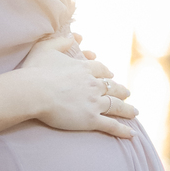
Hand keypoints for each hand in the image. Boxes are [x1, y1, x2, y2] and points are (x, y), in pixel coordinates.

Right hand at [19, 34, 136, 137]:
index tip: (111, 74)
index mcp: (84, 69)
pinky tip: (132, 135)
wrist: (35, 92)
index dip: (106, 72)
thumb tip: (74, 36)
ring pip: (116, 106)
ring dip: (126, 109)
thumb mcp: (46, 48)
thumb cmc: (36, 71)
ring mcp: (94, 102)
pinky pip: (111, 125)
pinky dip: (122, 130)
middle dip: (121, 90)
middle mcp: (93, 85)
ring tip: (134, 111)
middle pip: (112, 87)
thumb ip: (61, 41)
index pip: (100, 70)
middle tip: (127, 93)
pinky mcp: (91, 119)